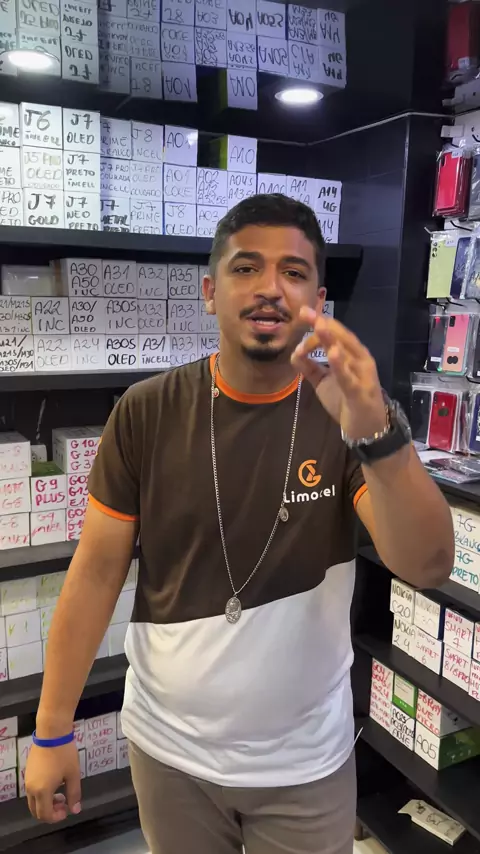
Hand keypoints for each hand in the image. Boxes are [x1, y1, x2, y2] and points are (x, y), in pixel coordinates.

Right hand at [26, 742, 81, 822]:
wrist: (51, 733)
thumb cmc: (64, 753)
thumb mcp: (73, 774)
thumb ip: (74, 794)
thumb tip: (75, 810)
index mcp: (42, 791)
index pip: (45, 815)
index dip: (56, 817)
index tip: (67, 809)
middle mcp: (31, 789)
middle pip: (36, 811)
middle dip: (50, 812)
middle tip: (64, 802)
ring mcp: (28, 780)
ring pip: (33, 801)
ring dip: (46, 802)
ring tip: (61, 792)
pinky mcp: (27, 772)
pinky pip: (32, 790)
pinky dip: (42, 794)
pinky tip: (54, 782)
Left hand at [292, 307, 386, 440]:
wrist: (368, 429)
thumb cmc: (346, 401)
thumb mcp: (324, 382)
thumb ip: (310, 367)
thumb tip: (293, 353)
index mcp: (353, 355)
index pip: (335, 334)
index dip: (319, 323)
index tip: (303, 316)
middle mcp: (360, 360)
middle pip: (341, 338)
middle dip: (323, 324)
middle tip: (305, 312)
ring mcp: (362, 375)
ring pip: (346, 354)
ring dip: (332, 339)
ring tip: (319, 325)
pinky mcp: (360, 392)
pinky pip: (348, 378)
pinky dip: (340, 365)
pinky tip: (332, 353)